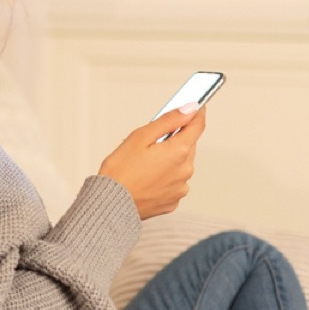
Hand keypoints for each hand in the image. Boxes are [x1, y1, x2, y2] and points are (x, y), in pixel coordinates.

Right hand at [97, 104, 206, 219]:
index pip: (197, 126)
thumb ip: (169, 121)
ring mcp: (180, 188)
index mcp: (179, 152)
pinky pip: (173, 183)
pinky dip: (164, 178)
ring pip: (180, 165)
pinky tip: (145, 178)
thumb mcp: (141, 136)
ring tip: (143, 164)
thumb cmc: (121, 170)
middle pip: (187, 146)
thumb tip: (190, 109)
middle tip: (150, 141)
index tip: (195, 106)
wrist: (111, 204)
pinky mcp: (173, 201)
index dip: (196, 113)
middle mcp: (185, 170)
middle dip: (174, 140)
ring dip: (168, 160)